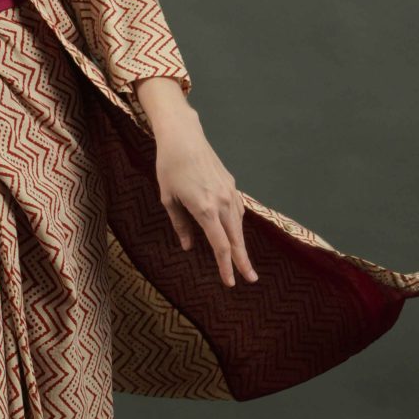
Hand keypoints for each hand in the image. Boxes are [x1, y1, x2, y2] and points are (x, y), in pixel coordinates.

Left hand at [153, 117, 258, 288]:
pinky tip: (236, 233)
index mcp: (205, 209)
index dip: (226, 266)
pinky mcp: (231, 184)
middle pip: (236, 238)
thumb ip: (180, 225)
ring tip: (243, 260)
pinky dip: (238, 225)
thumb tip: (188, 246)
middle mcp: (221, 202)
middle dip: (243, 261)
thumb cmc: (169, 166)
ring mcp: (229, 192)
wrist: (183, 136)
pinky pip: (238, 210)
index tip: (230, 282)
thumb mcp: (168, 198)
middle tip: (251, 279)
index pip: (220, 245)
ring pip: (239, 225)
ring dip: (241, 244)